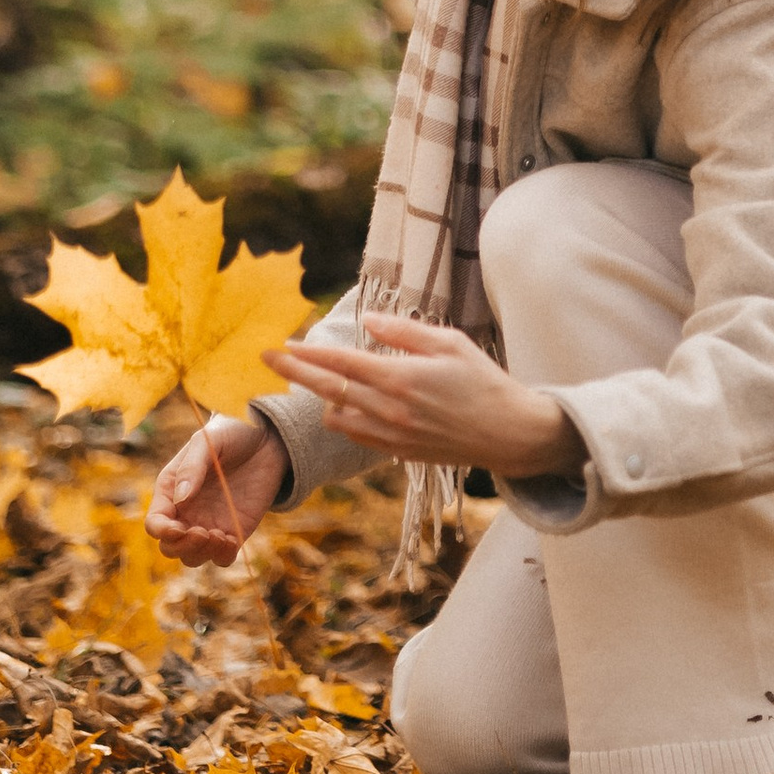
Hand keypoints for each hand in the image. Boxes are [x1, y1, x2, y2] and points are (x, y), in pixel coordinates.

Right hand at [148, 413, 286, 567]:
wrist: (266, 436)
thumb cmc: (230, 433)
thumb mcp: (208, 440)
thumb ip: (192, 467)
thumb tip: (181, 499)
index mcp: (171, 492)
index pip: (155, 523)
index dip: (162, 531)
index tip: (178, 528)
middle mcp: (187, 513)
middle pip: (170, 547)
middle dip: (181, 547)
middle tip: (202, 532)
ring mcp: (210, 524)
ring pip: (193, 557)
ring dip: (201, 554)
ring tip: (218, 535)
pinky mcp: (234, 531)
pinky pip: (222, 557)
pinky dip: (222, 556)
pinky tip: (230, 539)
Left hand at [263, 315, 584, 481]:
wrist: (507, 433)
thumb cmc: (484, 380)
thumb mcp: (451, 343)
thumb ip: (406, 332)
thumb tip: (370, 322)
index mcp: (402, 377)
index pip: (343, 362)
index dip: (310, 352)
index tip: (285, 344)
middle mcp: (390, 409)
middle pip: (328, 389)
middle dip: (294, 373)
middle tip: (267, 360)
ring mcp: (392, 435)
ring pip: (337, 417)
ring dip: (321, 397)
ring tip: (317, 380)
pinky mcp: (398, 452)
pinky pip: (356, 435)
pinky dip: (343, 418)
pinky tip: (345, 405)